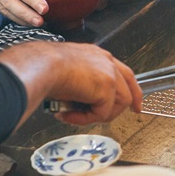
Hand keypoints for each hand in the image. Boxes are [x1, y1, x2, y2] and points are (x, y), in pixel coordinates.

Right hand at [0, 41, 142, 125]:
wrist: (40, 65)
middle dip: (131, 103)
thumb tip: (77, 103)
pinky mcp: (107, 87)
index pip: (121, 72)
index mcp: (96, 56)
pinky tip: (68, 115)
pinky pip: (103, 113)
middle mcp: (106, 61)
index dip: (129, 88)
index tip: (134, 102)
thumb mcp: (65, 73)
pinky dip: (85, 119)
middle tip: (128, 113)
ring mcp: (109, 73)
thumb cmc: (43, 67)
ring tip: (76, 116)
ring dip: (97, 115)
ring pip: (119, 103)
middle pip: (129, 86)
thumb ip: (79, 86)